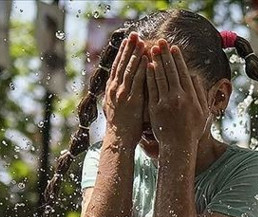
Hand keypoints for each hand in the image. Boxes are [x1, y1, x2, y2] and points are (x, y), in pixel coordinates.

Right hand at [103, 32, 147, 147]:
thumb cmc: (122, 126)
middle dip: (128, 48)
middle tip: (134, 34)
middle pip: (121, 64)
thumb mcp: (117, 107)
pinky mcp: (130, 100)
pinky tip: (147, 59)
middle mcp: (114, 89)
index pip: (117, 67)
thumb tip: (126, 86)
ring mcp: (122, 94)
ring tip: (141, 41)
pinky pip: (136, 80)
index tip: (127, 41)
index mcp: (111, 90)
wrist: (119, 141)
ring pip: (128, 69)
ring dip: (135, 54)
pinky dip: (141, 68)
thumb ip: (121, 95)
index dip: (122, 53)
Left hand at [146, 40, 209, 156]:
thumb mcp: (203, 112)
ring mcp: (166, 102)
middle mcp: (179, 97)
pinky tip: (147, 66)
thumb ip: (200, 93)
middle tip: (161, 41)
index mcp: (191, 96)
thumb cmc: (192, 131)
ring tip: (152, 49)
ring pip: (161, 77)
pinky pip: (152, 89)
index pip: (183, 72)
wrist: (178, 147)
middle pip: (171, 71)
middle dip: (166, 54)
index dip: (178, 59)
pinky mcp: (155, 109)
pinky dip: (150, 76)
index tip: (174, 48)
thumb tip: (195, 76)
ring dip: (156, 61)